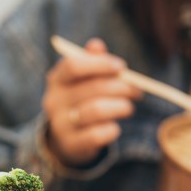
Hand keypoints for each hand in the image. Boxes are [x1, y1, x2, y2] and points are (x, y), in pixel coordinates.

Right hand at [43, 37, 141, 166]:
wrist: (65, 140)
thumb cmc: (80, 101)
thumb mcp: (82, 80)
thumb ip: (90, 61)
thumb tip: (96, 45)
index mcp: (56, 80)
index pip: (74, 65)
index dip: (100, 64)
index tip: (121, 67)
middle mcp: (54, 101)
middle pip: (93, 88)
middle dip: (121, 87)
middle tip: (136, 90)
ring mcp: (60, 124)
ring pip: (97, 110)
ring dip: (120, 107)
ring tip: (128, 108)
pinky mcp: (71, 144)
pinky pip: (98, 134)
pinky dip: (112, 130)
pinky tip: (114, 127)